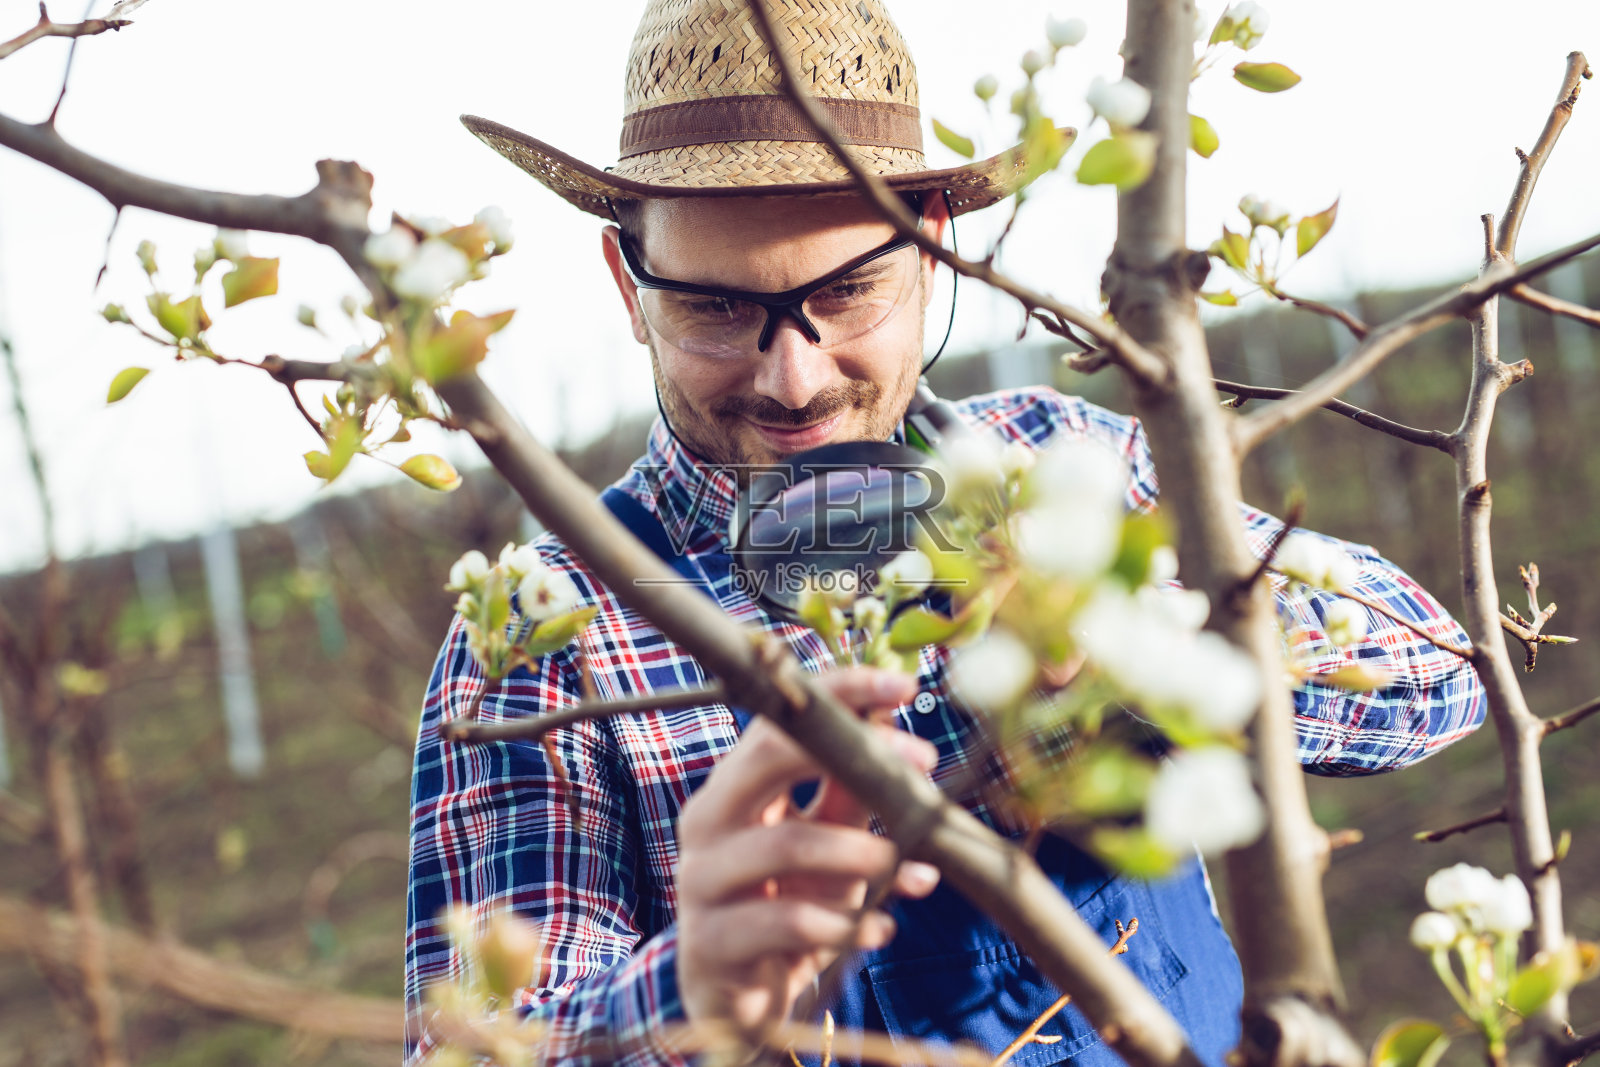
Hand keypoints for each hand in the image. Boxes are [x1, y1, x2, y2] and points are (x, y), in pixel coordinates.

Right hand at [674, 667, 940, 1039]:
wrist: (736, 1000)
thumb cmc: (784, 906)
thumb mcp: (825, 846)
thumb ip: (853, 796)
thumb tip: (904, 740)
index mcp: (734, 786)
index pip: (779, 719)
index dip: (840, 694)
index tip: (905, 687)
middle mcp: (708, 820)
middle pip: (766, 760)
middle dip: (850, 755)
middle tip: (921, 763)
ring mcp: (701, 880)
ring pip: (784, 845)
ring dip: (857, 852)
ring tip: (903, 862)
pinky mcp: (711, 942)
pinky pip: (785, 923)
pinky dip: (844, 925)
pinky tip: (881, 930)